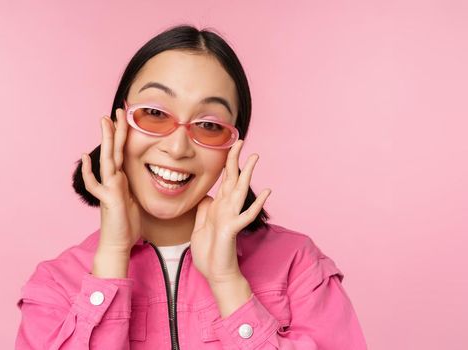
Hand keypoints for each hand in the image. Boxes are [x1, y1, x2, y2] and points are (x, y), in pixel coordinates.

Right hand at [81, 108, 141, 276]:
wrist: (118, 243)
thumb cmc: (127, 224)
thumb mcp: (135, 199)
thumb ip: (132, 186)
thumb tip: (137, 176)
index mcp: (121, 179)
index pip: (123, 151)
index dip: (124, 135)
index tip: (126, 118)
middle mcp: (113, 180)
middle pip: (115, 150)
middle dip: (115, 130)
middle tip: (115, 110)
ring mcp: (108, 188)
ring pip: (107, 160)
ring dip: (106, 140)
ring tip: (104, 122)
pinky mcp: (108, 198)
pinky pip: (95, 183)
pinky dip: (88, 171)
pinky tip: (85, 157)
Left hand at [190, 140, 270, 284]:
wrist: (215, 274)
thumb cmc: (209, 253)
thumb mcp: (201, 227)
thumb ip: (205, 210)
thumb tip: (208, 196)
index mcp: (219, 207)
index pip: (225, 180)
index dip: (227, 163)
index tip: (230, 145)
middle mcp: (227, 209)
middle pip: (233, 179)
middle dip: (236, 159)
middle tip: (241, 140)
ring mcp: (231, 218)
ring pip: (240, 192)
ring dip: (248, 174)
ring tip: (255, 158)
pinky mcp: (232, 229)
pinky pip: (246, 215)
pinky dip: (256, 204)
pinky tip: (267, 192)